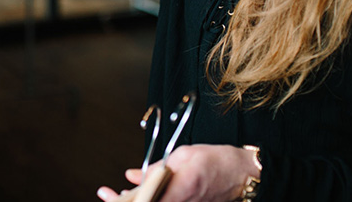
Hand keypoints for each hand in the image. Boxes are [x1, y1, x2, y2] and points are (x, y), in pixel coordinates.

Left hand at [97, 145, 260, 201]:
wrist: (244, 177)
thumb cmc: (217, 162)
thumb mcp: (183, 155)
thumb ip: (156, 168)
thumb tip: (132, 175)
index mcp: (179, 190)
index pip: (144, 201)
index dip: (123, 200)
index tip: (108, 194)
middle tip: (107, 194)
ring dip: (137, 201)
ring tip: (121, 194)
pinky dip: (150, 199)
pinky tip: (139, 193)